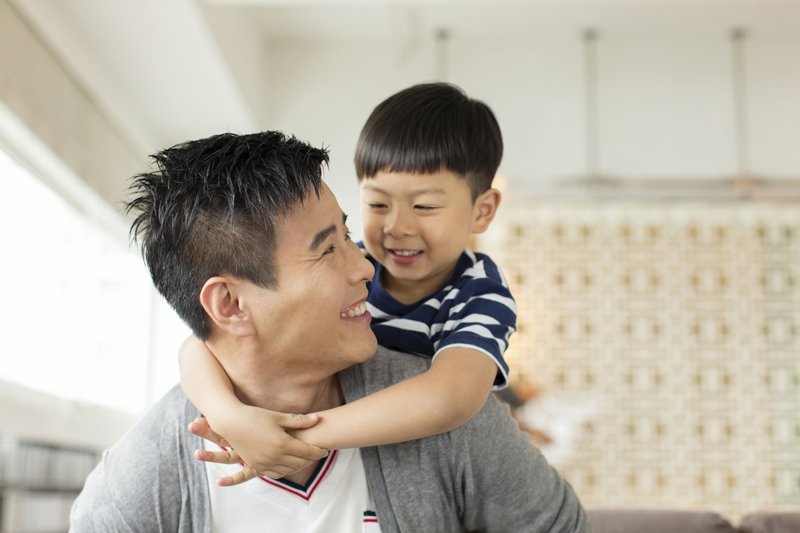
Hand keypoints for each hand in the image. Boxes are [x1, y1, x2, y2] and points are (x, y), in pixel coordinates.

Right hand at [188, 410, 327, 485]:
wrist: (231, 422)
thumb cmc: (254, 416)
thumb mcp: (278, 417)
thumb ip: (299, 421)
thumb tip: (318, 419)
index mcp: (282, 443)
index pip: (307, 452)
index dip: (318, 451)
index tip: (326, 450)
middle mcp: (274, 456)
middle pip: (300, 462)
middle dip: (311, 459)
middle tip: (317, 454)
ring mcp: (264, 463)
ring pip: (289, 470)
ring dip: (299, 466)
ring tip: (305, 459)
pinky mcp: (256, 465)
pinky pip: (275, 474)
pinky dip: (285, 471)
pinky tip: (289, 464)